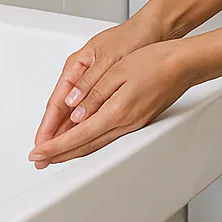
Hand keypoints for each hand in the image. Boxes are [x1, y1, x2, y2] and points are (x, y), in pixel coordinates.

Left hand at [28, 41, 194, 167]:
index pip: (78, 135)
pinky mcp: (138, 121)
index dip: (54, 145)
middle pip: (85, 146)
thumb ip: (94, 92)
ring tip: (55, 154)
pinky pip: (108, 138)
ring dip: (73, 151)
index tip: (38, 151)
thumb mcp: (118, 70)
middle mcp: (125, 124)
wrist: (184, 65)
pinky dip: (89, 143)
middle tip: (39, 159)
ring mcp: (133, 125)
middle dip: (59, 155)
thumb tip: (75, 111)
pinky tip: (83, 141)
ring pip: (96, 144)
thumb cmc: (155, 61)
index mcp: (117, 111)